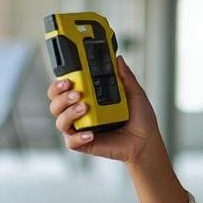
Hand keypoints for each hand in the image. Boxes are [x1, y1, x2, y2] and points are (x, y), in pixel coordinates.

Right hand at [46, 55, 160, 163]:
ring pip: (60, 121)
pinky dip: (78, 137)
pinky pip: (71, 141)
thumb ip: (124, 76)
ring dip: (68, 113)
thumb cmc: (139, 119)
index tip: (67, 78)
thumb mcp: (134, 93)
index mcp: (88, 97)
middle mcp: (80, 112)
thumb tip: (117, 59)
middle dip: (60, 96)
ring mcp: (80, 128)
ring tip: (84, 108)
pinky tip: (90, 134)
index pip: (65, 88)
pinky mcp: (83, 143)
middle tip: (76, 93)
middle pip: (56, 103)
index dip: (60, 82)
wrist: (146, 141)